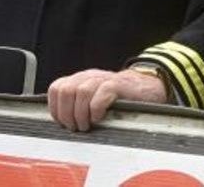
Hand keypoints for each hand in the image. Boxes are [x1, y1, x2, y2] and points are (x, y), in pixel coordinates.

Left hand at [47, 68, 166, 131]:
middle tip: (75, 127)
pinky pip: (101, 93)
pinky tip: (100, 117)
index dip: (55, 108)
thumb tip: (61, 124)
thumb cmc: (120, 98)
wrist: (147, 87)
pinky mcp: (119, 85)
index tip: (62, 122)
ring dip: (80, 113)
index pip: (57, 88)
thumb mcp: (94, 98)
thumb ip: (77, 105)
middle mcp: (90, 77)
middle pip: (66, 90)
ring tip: (86, 125)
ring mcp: (104, 79)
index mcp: (81, 80)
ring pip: (81, 91)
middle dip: (66, 113)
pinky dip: (97, 109)